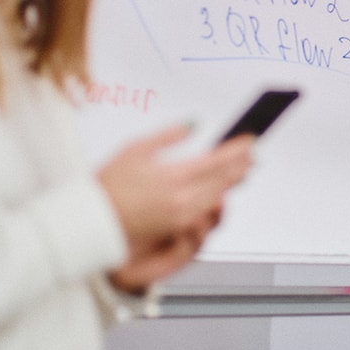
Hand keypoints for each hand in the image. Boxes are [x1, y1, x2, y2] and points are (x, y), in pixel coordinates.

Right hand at [99, 125, 253, 289]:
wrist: (96, 221)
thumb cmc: (110, 185)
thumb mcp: (136, 149)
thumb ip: (169, 135)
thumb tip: (194, 124)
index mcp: (172, 176)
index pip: (217, 161)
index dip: (237, 149)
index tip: (249, 140)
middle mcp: (182, 198)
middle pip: (224, 180)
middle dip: (242, 165)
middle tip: (253, 153)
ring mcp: (182, 215)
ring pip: (219, 196)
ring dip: (234, 181)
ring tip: (244, 169)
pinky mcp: (178, 226)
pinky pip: (207, 209)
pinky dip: (219, 196)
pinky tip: (222, 189)